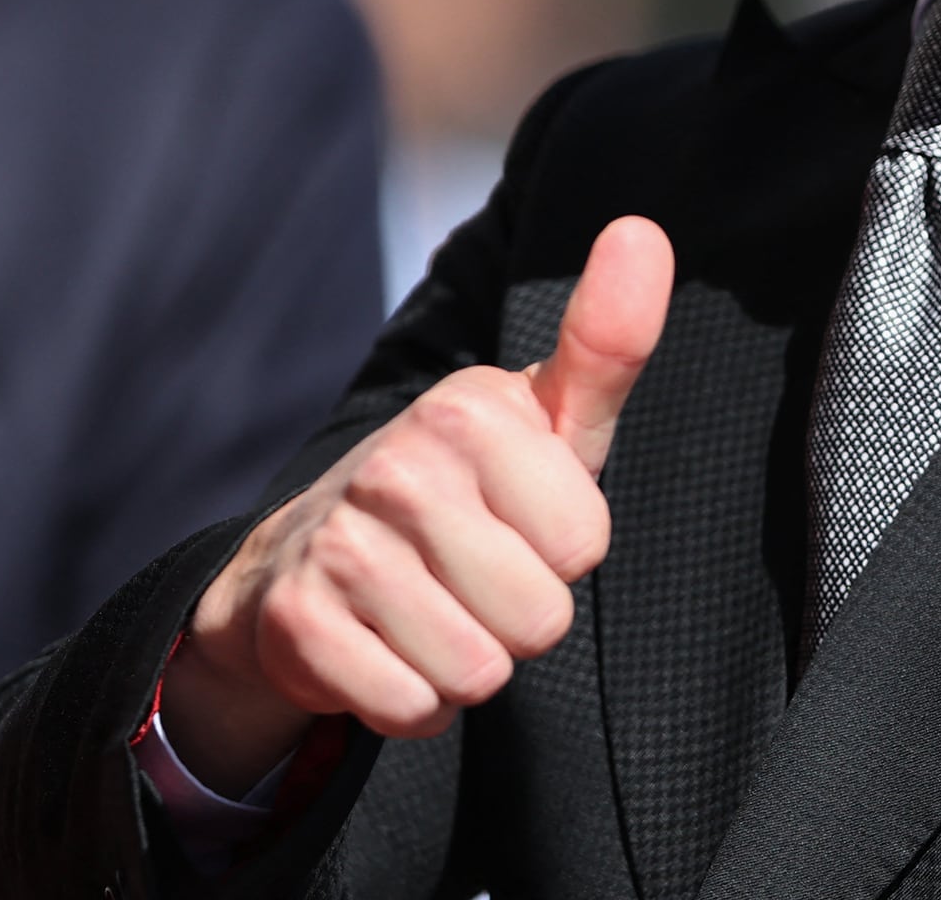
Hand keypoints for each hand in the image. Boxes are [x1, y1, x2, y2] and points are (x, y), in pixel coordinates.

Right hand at [160, 215, 674, 794]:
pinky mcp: (299, 624)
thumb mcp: (543, 419)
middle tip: (473, 575)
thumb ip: (605, 341)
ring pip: (477, 673)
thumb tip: (641, 229)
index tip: (519, 521)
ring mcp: (340, 544)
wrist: (305, 560)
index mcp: (470, 409)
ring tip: (433, 610)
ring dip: (468, 664)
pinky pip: (412, 710)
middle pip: (539, 619)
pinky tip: (388, 648)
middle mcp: (398, 465)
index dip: (563, 551)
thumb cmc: (464, 488)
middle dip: (519, 617)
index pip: (586, 545)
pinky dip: (412, 700)